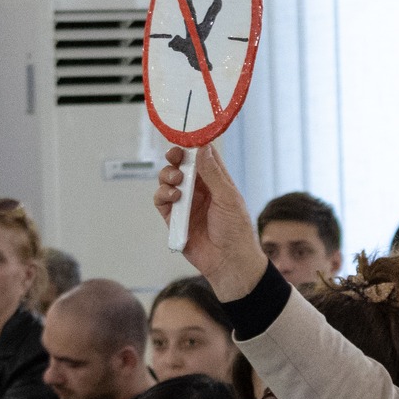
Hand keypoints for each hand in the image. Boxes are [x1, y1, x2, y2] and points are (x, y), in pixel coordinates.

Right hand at [153, 142, 267, 300]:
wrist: (228, 262)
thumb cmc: (236, 232)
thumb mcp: (228, 198)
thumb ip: (213, 173)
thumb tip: (202, 148)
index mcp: (217, 182)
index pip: (202, 157)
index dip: (193, 146)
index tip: (185, 137)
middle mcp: (200, 190)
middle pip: (181, 166)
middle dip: (175, 158)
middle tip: (174, 156)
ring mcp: (186, 203)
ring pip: (168, 181)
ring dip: (168, 176)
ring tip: (176, 181)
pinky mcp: (174, 219)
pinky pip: (161, 201)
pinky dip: (163, 195)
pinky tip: (173, 197)